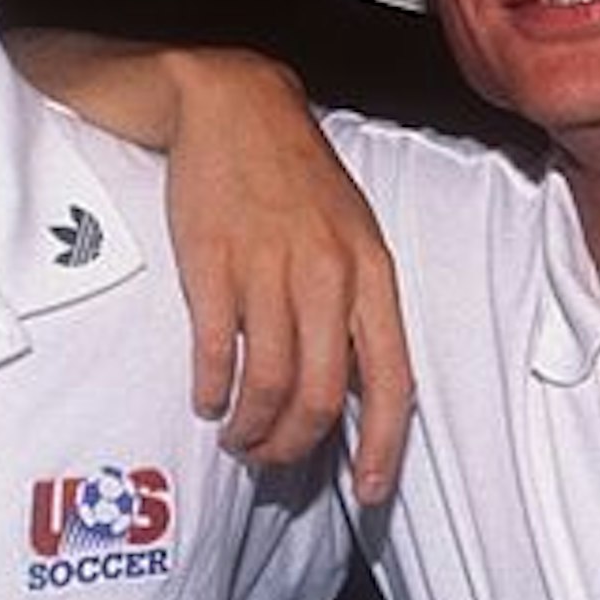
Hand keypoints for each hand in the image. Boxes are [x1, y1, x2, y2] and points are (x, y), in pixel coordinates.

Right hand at [161, 53, 413, 503]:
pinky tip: (208, 399)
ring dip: (252, 428)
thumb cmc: (298, 179)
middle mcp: (326, 276)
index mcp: (371, 273)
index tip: (369, 491)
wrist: (235, 108)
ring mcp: (268, 269)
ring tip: (239, 435)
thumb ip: (357, 309)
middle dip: (296, 446)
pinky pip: (217, 351)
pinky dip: (212, 390)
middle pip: (321, 396)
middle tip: (274, 459)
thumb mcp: (352, 236)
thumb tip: (353, 390)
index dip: (383, 447)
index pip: (391, 381)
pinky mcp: (213, 262)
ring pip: (269, 384)